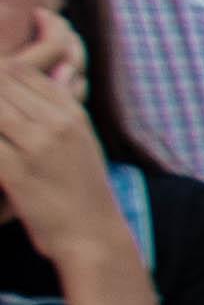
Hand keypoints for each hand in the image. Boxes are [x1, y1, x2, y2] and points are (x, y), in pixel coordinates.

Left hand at [0, 17, 122, 264]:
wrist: (93, 236)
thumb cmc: (83, 191)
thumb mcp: (83, 141)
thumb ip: (64, 106)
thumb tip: (60, 68)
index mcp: (72, 113)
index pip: (20, 71)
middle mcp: (56, 124)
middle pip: (1, 83)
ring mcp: (35, 147)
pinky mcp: (15, 172)